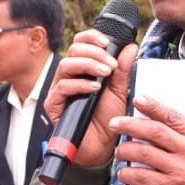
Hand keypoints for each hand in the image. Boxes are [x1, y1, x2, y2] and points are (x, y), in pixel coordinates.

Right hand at [41, 33, 138, 168]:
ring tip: (105, 74)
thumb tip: (131, 46)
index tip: (107, 42)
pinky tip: (94, 88)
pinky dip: (80, 85)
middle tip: (112, 65)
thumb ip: (123, 69)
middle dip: (95, 53)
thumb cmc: (108, 118)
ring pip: (66, 65)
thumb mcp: (120, 91)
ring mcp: (59, 90)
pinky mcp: (54, 105)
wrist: (102, 146)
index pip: (81, 43)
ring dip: (88, 65)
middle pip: (73, 51)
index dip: (91, 37)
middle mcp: (69, 76)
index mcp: (83, 69)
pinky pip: (62, 88)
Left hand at [112, 95, 184, 184]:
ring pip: (144, 152)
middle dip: (130, 124)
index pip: (173, 117)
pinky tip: (124, 173)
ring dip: (125, 150)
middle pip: (154, 131)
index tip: (138, 100)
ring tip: (119, 152)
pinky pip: (142, 176)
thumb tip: (162, 126)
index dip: (153, 107)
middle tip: (115, 124)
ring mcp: (180, 170)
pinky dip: (128, 174)